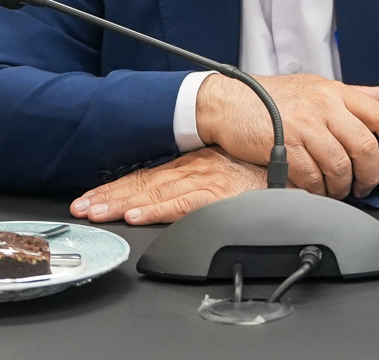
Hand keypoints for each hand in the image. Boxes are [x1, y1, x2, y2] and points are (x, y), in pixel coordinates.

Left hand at [70, 147, 266, 224]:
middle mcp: (195, 169)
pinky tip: (139, 216)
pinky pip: (185, 204)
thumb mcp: (228, 169)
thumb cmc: (265, 166)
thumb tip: (172, 193)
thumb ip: (201, 179)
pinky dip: (160, 210)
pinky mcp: (221, 194)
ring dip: (124, 203)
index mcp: (194, 163)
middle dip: (109, 197)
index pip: (146, 176)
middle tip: (81, 208)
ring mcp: (207, 180)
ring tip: (97, 212)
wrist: (298, 163)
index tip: (90, 198)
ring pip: (156, 194)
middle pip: (144, 184)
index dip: (116, 188)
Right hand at [195, 73, 378, 199]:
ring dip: (342, 187)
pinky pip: (312, 177)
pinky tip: (316, 190)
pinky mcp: (285, 145)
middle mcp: (325, 106)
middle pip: (364, 147)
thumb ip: (355, 94)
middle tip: (365, 187)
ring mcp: (305, 125)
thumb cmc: (272, 97)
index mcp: (337, 92)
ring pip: (339, 166)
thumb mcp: (318, 86)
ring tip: (338, 191)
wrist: (229, 101)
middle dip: (369, 175)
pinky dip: (318, 190)